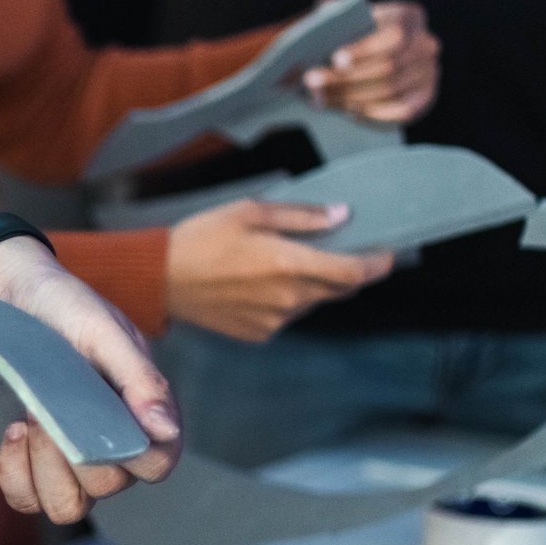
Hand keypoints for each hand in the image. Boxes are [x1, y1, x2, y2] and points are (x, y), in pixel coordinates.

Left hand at [0, 240, 182, 523]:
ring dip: (42, 471)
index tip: (96, 419)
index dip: (131, 458)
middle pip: (106, 488)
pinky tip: (10, 431)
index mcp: (142, 412)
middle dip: (71, 454)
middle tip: (45, 409)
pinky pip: (26, 499)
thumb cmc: (63, 305)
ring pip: (67, 507)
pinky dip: (15, 476)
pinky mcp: (27, 460)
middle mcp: (111, 444)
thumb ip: (138, 379)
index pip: (156, 465)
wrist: (5, 291)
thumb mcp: (103, 331)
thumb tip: (165, 431)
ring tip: (26, 422)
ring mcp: (69, 458)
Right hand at [166, 199, 394, 341]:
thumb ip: (301, 216)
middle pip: (338, 288)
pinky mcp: (257, 332)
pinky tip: (257, 285)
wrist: (159, 279)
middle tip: (337, 251)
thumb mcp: (250, 212)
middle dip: (346, 271)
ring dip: (311, 285)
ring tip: (279, 264)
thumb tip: (341, 216)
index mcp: (290, 265)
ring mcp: (273, 320)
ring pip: (311, 302)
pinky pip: (286, 316)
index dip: (377, 264)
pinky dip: (284, 300)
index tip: (386, 254)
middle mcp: (288, 298)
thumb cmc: (201, 238)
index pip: (355, 272)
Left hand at [302, 0, 438, 122]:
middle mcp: (426, 43)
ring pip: (390, 90)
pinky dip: (371, 113)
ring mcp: (430, 72)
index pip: (394, 34)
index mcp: (410, 17)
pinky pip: (401, 111)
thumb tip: (324, 11)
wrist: (371, 58)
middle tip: (312, 84)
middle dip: (345, 79)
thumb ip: (336, 14)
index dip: (365, 49)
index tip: (335, 60)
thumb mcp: (346, 19)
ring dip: (350, 97)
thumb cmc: (352, 35)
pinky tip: (345, 111)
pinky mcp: (425, 97)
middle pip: (389, 66)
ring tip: (318, 98)